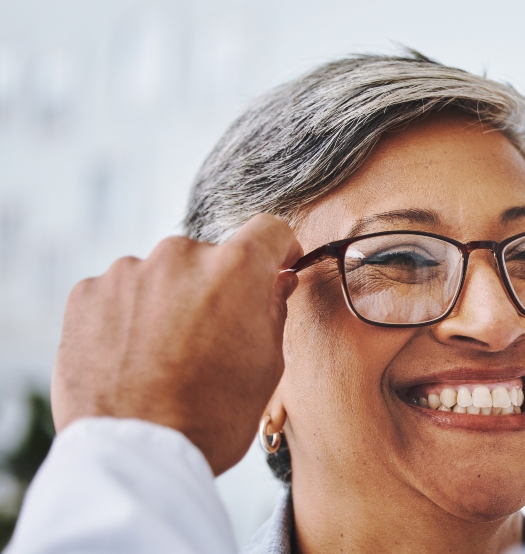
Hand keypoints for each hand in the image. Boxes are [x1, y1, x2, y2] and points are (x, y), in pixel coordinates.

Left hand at [52, 214, 302, 474]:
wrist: (136, 455)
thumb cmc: (212, 416)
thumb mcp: (267, 365)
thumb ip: (273, 310)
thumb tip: (274, 280)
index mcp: (235, 269)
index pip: (268, 230)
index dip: (277, 250)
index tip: (274, 267)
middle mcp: (179, 256)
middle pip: (208, 257)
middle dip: (214, 287)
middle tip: (211, 335)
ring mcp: (127, 272)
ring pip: (160, 275)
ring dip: (167, 300)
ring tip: (164, 354)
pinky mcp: (85, 294)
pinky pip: (118, 292)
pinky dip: (127, 315)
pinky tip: (132, 356)